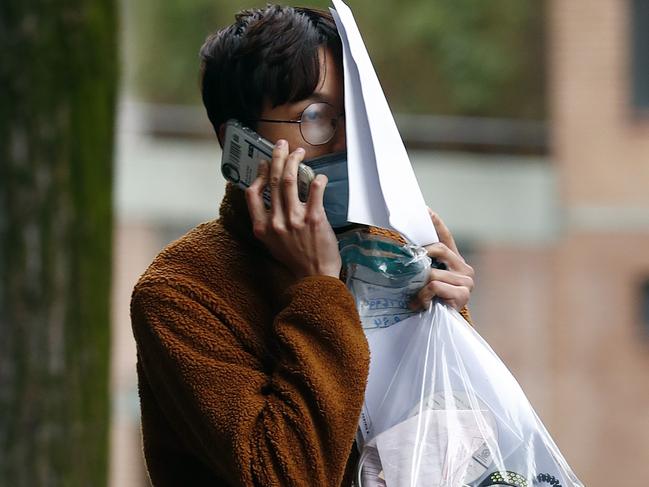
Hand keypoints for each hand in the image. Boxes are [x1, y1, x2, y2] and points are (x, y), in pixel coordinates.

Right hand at [245, 139, 341, 280]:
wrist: (315, 277)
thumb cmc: (295, 259)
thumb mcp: (271, 243)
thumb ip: (267, 221)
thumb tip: (270, 196)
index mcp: (262, 227)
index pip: (252, 194)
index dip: (259, 175)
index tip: (266, 164)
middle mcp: (276, 222)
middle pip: (274, 181)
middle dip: (278, 158)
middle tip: (282, 145)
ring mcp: (295, 220)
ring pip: (291, 181)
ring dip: (295, 162)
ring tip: (299, 153)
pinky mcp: (315, 219)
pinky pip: (315, 191)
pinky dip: (318, 180)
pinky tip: (320, 176)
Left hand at [410, 210, 474, 310]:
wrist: (445, 328)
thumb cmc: (434, 303)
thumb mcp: (427, 280)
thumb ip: (423, 266)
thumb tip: (405, 253)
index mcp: (455, 261)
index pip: (446, 236)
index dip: (436, 222)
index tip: (425, 209)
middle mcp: (464, 268)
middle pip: (438, 249)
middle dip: (420, 256)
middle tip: (409, 265)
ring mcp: (466, 281)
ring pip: (433, 271)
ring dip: (419, 285)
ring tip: (415, 296)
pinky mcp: (462, 294)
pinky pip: (434, 286)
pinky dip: (423, 295)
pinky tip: (420, 304)